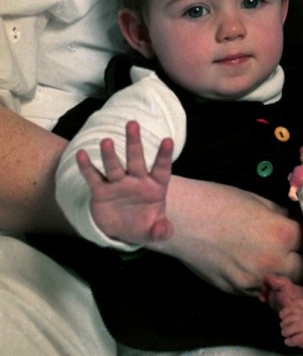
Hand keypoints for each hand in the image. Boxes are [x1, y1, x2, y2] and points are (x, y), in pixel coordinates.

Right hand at [76, 120, 173, 244]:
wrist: (123, 231)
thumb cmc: (144, 224)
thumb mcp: (154, 231)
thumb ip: (161, 231)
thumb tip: (163, 231)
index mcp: (155, 186)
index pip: (162, 168)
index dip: (164, 156)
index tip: (168, 140)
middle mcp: (137, 180)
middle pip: (136, 159)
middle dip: (134, 142)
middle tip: (132, 124)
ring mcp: (118, 184)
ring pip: (114, 166)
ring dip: (110, 154)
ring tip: (107, 141)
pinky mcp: (101, 191)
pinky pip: (94, 177)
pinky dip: (87, 167)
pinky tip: (81, 154)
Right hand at [158, 176, 302, 294]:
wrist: (180, 219)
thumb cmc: (218, 200)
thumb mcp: (258, 200)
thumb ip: (281, 217)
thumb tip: (293, 223)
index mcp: (281, 235)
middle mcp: (272, 263)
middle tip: (297, 251)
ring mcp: (254, 282)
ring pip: (283, 286)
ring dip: (284, 275)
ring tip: (275, 259)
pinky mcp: (236, 291)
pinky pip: (260, 291)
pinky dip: (262, 281)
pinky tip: (253, 265)